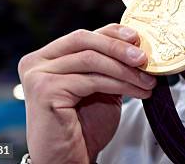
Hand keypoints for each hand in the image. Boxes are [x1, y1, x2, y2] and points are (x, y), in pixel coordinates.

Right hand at [18, 24, 155, 163]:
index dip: (113, 33)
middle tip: (144, 58)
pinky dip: (120, 83)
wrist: (68, 160)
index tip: (138, 37)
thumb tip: (138, 43)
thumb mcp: (100, 85)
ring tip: (147, 81)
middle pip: (84, 40)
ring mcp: (38, 75)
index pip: (84, 34)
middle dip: (119, 47)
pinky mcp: (45, 91)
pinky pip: (91, 80)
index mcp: (48, 56)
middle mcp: (36, 61)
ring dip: (125, 70)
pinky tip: (137, 91)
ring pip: (91, 60)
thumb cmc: (83, 125)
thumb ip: (109, 63)